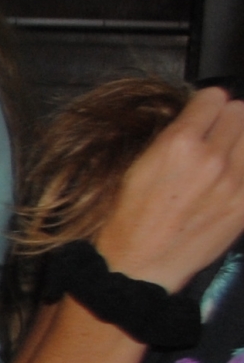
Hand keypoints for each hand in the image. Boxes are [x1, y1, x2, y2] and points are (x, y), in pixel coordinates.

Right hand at [99, 87, 243, 292]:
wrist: (140, 265)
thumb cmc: (130, 217)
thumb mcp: (139, 166)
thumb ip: (174, 138)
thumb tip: (200, 119)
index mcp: (178, 144)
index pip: (214, 97)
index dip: (207, 104)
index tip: (203, 114)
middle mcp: (212, 158)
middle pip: (241, 112)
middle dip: (228, 120)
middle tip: (216, 136)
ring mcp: (236, 182)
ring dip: (241, 142)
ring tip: (228, 157)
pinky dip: (243, 168)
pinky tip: (231, 180)